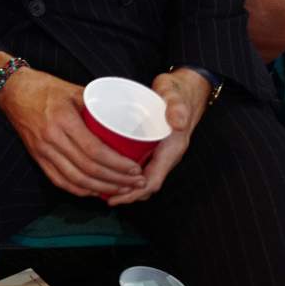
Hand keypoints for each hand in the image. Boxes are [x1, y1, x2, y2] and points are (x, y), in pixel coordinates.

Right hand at [0, 70, 147, 197]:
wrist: (12, 90)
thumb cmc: (44, 87)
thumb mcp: (73, 90)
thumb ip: (97, 105)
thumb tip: (125, 116)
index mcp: (63, 120)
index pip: (94, 150)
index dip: (117, 164)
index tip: (135, 168)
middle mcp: (51, 138)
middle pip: (88, 169)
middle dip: (116, 180)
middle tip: (136, 182)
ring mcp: (42, 151)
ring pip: (75, 180)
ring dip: (101, 189)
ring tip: (122, 190)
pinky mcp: (37, 157)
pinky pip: (60, 181)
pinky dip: (80, 190)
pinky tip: (96, 191)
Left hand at [105, 68, 209, 205]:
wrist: (186, 87)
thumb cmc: (178, 91)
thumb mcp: (175, 96)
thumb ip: (176, 107)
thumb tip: (177, 122)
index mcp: (172, 150)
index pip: (153, 181)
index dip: (133, 192)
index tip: (114, 198)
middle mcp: (166, 155)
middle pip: (145, 184)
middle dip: (125, 193)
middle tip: (98, 194)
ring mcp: (160, 152)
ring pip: (142, 177)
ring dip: (124, 185)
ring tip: (100, 187)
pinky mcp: (152, 145)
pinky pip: (140, 165)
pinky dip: (124, 172)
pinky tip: (107, 168)